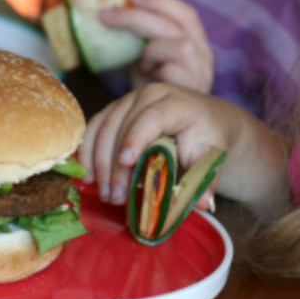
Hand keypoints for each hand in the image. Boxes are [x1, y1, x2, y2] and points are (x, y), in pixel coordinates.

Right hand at [77, 82, 279, 214]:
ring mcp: (130, 99)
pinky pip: (94, 127)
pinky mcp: (116, 108)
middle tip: (116, 196)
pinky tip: (90, 176)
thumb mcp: (211, 154)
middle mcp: (151, 95)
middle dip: (116, 164)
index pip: (153, 117)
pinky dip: (88, 152)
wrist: (203, 117)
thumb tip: (205, 204)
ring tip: (106, 193)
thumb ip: (207, 177)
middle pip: (124, 126)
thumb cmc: (206, 136)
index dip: (137, 137)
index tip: (126, 162)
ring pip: (104, 127)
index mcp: (178, 103)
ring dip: (99, 163)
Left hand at [100, 0, 212, 93]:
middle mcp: (202, 54)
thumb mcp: (151, 63)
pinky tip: (150, 78)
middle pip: (176, 24)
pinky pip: (177, 71)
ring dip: (152, 50)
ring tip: (141, 64)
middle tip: (108, 16)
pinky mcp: (196, 90)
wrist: (189, 129)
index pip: (184, 12)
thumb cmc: (160, 93)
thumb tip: (106, 17)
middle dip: (139, 17)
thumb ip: (141, 44)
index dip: (160, 0)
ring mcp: (201, 71)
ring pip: (180, 45)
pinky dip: (159, 70)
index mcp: (195, 41)